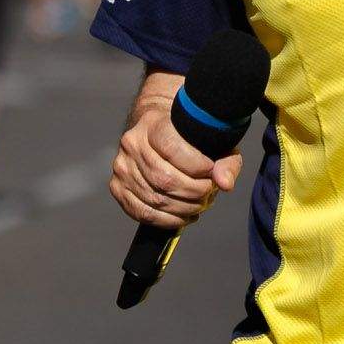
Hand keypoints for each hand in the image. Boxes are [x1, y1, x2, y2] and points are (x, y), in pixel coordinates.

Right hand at [109, 83, 243, 229]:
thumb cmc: (189, 136)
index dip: (197, 166)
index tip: (211, 171)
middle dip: (194, 193)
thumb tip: (225, 183)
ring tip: (200, 204)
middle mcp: (132, 144)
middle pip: (165, 179)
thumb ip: (225, 160)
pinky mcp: (117, 188)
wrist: (158, 130)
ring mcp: (122, 167)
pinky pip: (143, 213)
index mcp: (152, 124)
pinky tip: (185, 215)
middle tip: (209, 193)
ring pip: (156, 199)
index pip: (173, 149)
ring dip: (184, 208)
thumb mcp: (212, 139)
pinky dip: (168, 220)